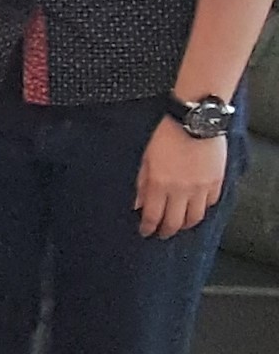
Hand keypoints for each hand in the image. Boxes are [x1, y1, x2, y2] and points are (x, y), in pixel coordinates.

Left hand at [138, 116, 230, 237]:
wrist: (195, 120)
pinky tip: (197, 208)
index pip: (153, 216)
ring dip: (186, 224)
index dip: (148, 228)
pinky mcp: (217, 181)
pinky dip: (203, 209)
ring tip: (180, 225)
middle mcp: (182, 190)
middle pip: (175, 222)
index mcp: (160, 184)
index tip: (145, 232)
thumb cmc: (166, 134)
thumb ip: (142, 183)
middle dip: (167, 231)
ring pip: (196, 217)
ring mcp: (202, 187)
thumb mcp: (145, 157)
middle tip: (162, 233)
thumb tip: (137, 204)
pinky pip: (211, 203)